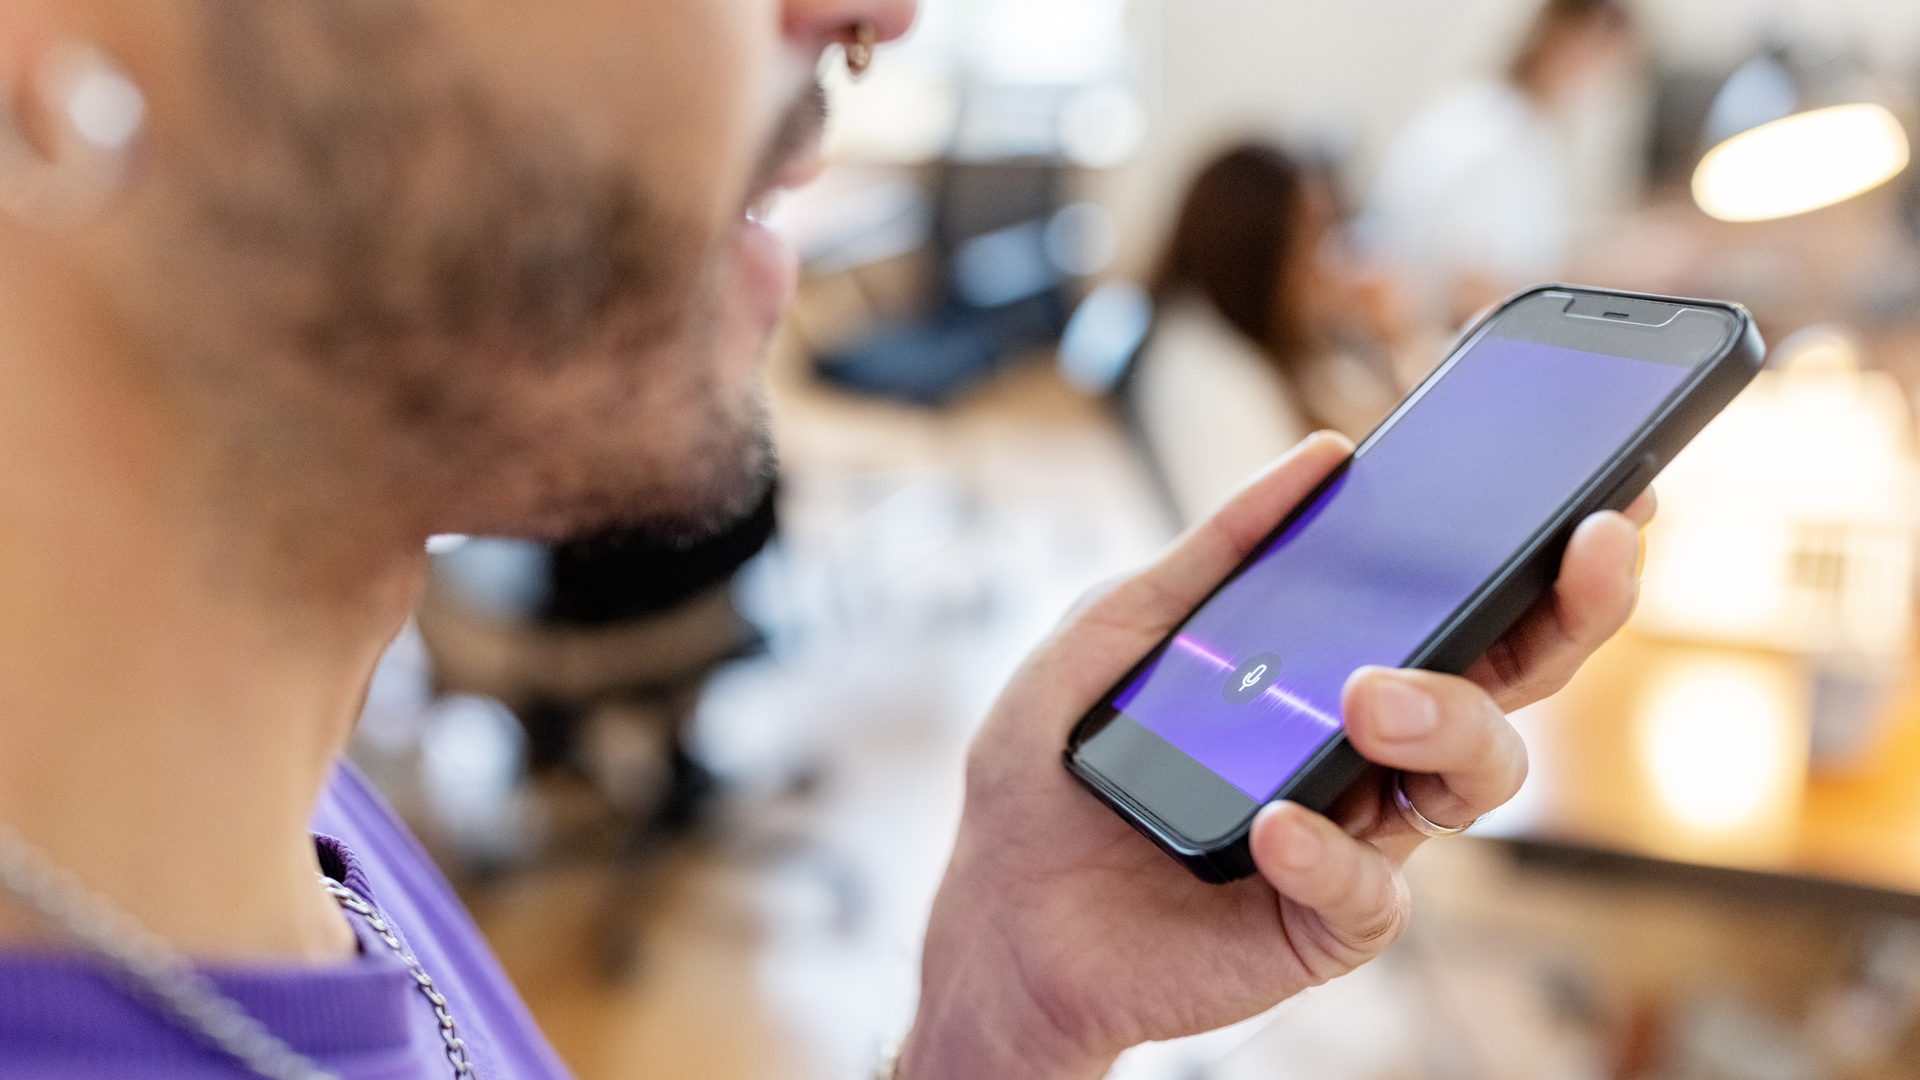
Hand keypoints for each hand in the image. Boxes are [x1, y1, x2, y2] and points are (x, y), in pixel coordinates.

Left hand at [900, 431, 1651, 1079]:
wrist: (997, 912)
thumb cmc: (1055, 768)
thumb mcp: (1114, 632)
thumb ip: (1212, 553)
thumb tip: (1324, 453)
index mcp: (1338, 670)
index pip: (1467, 608)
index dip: (1548, 554)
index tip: (1611, 484)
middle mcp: (1369, 750)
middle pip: (1511, 682)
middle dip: (1571, 609)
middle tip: (1588, 541)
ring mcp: (1356, 835)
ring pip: (1477, 778)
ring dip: (1448, 719)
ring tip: (1369, 696)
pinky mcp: (1323, 925)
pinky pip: (1372, 893)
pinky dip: (1329, 854)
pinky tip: (1276, 825)